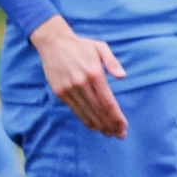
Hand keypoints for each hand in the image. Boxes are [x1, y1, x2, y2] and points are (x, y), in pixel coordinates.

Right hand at [30, 15, 127, 137]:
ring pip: (87, 114)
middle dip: (111, 125)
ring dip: (99, 126)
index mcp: (94, 73)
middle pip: (99, 111)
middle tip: (120, 135)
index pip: (108, 102)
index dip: (117, 117)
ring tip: (110, 133)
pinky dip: (86, 120)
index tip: (124, 126)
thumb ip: (112, 62)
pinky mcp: (60, 92)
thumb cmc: (81, 46)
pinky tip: (94, 126)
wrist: (53, 42)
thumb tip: (123, 76)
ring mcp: (69, 89)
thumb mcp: (100, 47)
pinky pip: (76, 111)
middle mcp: (82, 83)